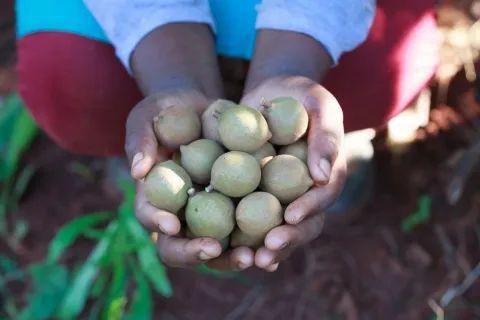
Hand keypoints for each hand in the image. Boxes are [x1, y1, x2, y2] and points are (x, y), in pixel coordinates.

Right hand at [125, 90, 253, 268]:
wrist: (201, 109)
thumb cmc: (167, 110)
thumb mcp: (148, 116)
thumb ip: (141, 140)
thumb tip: (137, 172)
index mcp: (154, 194)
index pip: (148, 215)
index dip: (157, 223)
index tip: (173, 224)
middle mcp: (178, 211)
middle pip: (179, 245)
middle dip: (195, 252)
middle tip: (215, 249)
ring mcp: (208, 213)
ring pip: (214, 247)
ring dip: (230, 257)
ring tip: (252, 256)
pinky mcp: (234, 207)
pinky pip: (244, 230)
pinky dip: (257, 241)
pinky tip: (274, 244)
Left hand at [240, 76, 346, 270]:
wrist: (271, 95)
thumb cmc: (300, 95)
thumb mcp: (318, 104)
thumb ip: (326, 136)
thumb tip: (321, 177)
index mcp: (325, 175)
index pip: (322, 196)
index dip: (310, 208)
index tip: (291, 216)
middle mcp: (304, 192)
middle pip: (302, 223)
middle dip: (288, 238)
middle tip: (269, 249)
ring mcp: (280, 197)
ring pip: (277, 228)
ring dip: (264, 247)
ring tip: (249, 260)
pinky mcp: (255, 196)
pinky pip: (250, 219)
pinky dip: (242, 236)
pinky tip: (227, 249)